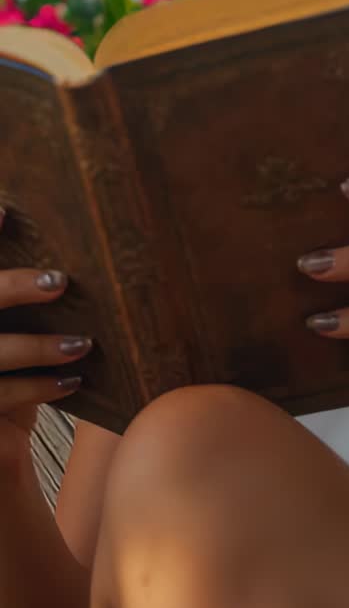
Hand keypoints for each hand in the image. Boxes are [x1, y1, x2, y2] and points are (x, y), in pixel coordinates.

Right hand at [0, 206, 91, 473]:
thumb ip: (26, 304)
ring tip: (82, 343)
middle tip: (60, 281)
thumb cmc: (9, 385)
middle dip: (13, 287)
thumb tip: (74, 269)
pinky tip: (72, 380)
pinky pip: (2, 396)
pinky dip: (39, 386)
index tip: (7, 211)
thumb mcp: (13, 337)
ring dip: (39, 346)